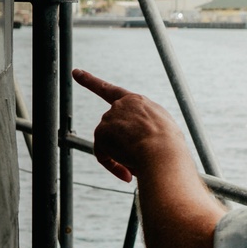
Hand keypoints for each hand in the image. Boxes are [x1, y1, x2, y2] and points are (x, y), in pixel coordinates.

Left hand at [72, 68, 184, 182]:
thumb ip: (146, 127)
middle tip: (136, 160)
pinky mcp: (102, 131)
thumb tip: (138, 142)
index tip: (76, 73)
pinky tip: (127, 174)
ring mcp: (110, 117)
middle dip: (119, 145)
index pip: (110, 91)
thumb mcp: (163, 127)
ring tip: (140, 164)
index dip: (91, 81)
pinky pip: (103, 154)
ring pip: (109, 143)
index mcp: (138, 102)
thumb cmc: (170, 145)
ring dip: (120, 156)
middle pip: (111, 128)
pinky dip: (113, 166)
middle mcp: (121, 105)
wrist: (164, 152)